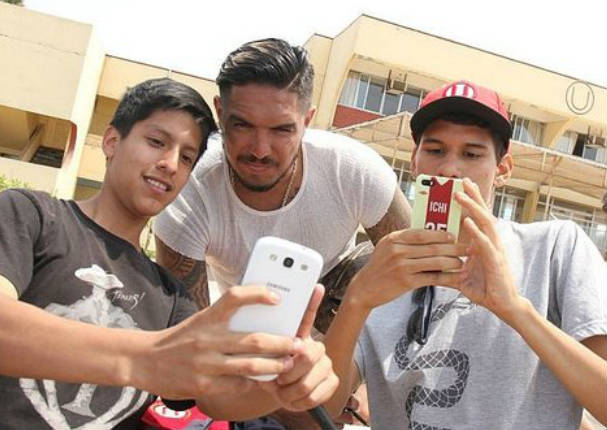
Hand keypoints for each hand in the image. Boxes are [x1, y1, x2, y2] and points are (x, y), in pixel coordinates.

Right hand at [137, 286, 299, 399]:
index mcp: (208, 317)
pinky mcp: (203, 385)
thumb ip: (225, 319)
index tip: (277, 297)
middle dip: (281, 343)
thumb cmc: (180, 338)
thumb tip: (261, 315)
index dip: (257, 294)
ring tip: (288, 365)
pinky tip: (263, 380)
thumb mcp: (200, 321)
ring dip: (274, 366)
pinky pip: (237, 385)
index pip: (235, 297)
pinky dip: (253, 382)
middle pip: (254, 339)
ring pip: (250, 366)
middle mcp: (207, 339)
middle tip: (298, 344)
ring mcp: (205, 364)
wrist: (144, 360)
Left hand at [260, 285, 339, 411]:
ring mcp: (327, 363)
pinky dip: (296, 402)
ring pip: (307, 381)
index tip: (316, 285)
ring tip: (279, 390)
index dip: (313, 300)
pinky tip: (289, 399)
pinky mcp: (333, 380)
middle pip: (306, 355)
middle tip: (276, 377)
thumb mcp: (265, 358)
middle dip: (287, 372)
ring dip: (288, 391)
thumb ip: (264, 344)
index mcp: (299, 336)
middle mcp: (316, 346)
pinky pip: (313, 396)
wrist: (283, 393)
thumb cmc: (271, 371)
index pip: (308, 314)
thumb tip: (257, 330)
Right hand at [346, 229, 466, 310]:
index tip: (454, 235)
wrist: (365, 288)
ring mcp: (401, 266)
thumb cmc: (380, 266)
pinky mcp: (406, 282)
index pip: (422, 233)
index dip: (440, 234)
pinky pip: (432, 278)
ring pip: (434, 262)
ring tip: (463, 263)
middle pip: (432, 247)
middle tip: (467, 248)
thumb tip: (432, 234)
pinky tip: (456, 279)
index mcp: (394, 238)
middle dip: (453, 248)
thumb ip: (406, 240)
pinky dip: (447, 278)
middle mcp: (397, 250)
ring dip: (452, 263)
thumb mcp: (388, 247)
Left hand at [454, 178, 524, 321]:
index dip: (471, 202)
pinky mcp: (495, 262)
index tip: (461, 187)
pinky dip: (476, 232)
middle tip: (463, 181)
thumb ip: (449, 267)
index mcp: (484, 243)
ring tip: (460, 196)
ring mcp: (495, 250)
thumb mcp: (462, 275)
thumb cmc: (485, 289)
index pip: (477, 217)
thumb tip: (431, 265)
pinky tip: (467, 223)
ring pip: (485, 223)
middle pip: (483, 214)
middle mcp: (491, 242)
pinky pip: (485, 244)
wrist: (502, 306)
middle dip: (473, 197)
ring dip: (472, 208)